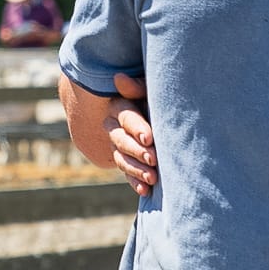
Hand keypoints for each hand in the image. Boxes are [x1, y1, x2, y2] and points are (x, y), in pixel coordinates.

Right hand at [104, 72, 156, 195]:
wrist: (153, 112)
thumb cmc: (152, 96)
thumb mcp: (148, 90)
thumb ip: (137, 86)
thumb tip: (119, 78)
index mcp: (120, 107)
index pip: (126, 118)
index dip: (136, 128)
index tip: (149, 138)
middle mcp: (115, 127)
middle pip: (121, 140)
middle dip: (137, 151)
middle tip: (153, 159)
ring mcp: (118, 146)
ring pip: (122, 158)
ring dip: (136, 169)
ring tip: (152, 178)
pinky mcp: (125, 160)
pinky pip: (126, 173)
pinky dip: (135, 182)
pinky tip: (144, 190)